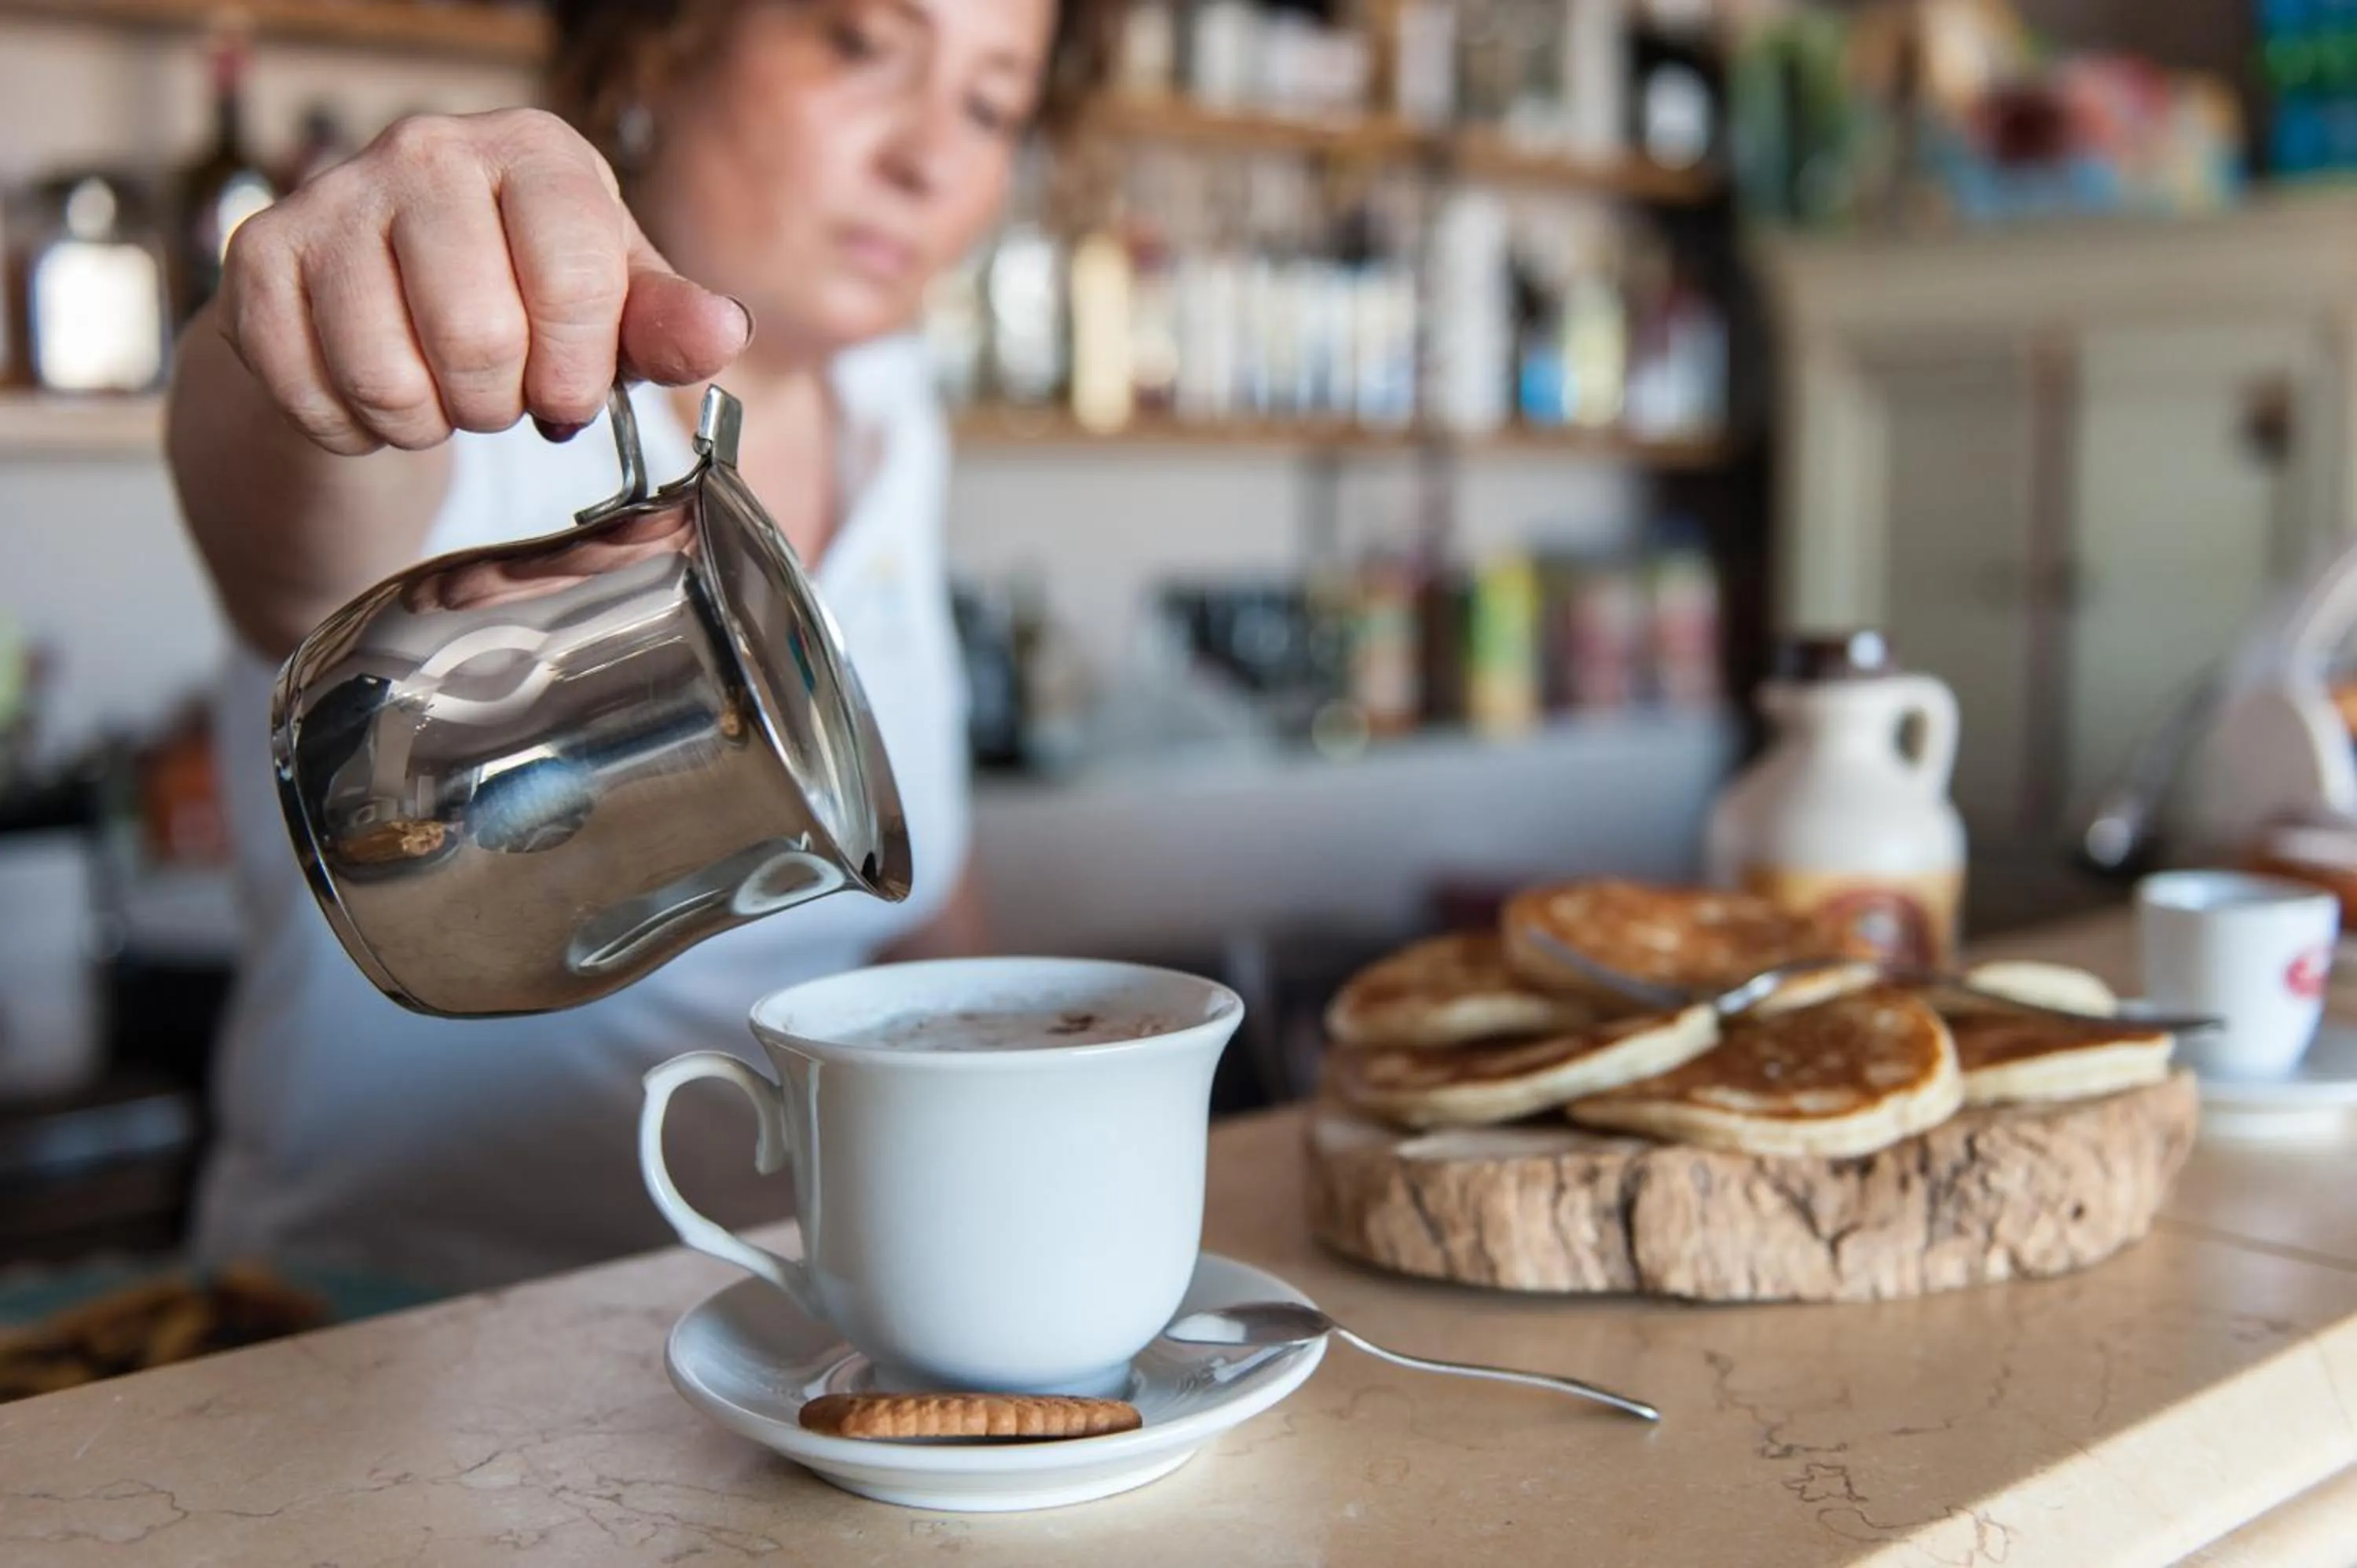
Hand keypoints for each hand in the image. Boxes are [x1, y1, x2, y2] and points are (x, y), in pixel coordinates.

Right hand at [216, 108, 751, 456]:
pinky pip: (309, 392)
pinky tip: (372, 393)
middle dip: (500, 405)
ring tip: (441, 394)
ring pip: (388, 378)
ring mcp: (334, 195)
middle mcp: (430, 150)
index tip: (570, 392)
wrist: (394, 291)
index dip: (578, 372)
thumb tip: (720, 332)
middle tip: (500, 394)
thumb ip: (669, 324)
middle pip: (478, 338)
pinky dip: (351, 428)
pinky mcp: (259, 255)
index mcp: (537, 152)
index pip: (575, 283)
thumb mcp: (616, 308)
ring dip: (425, 424)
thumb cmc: (528, 295)